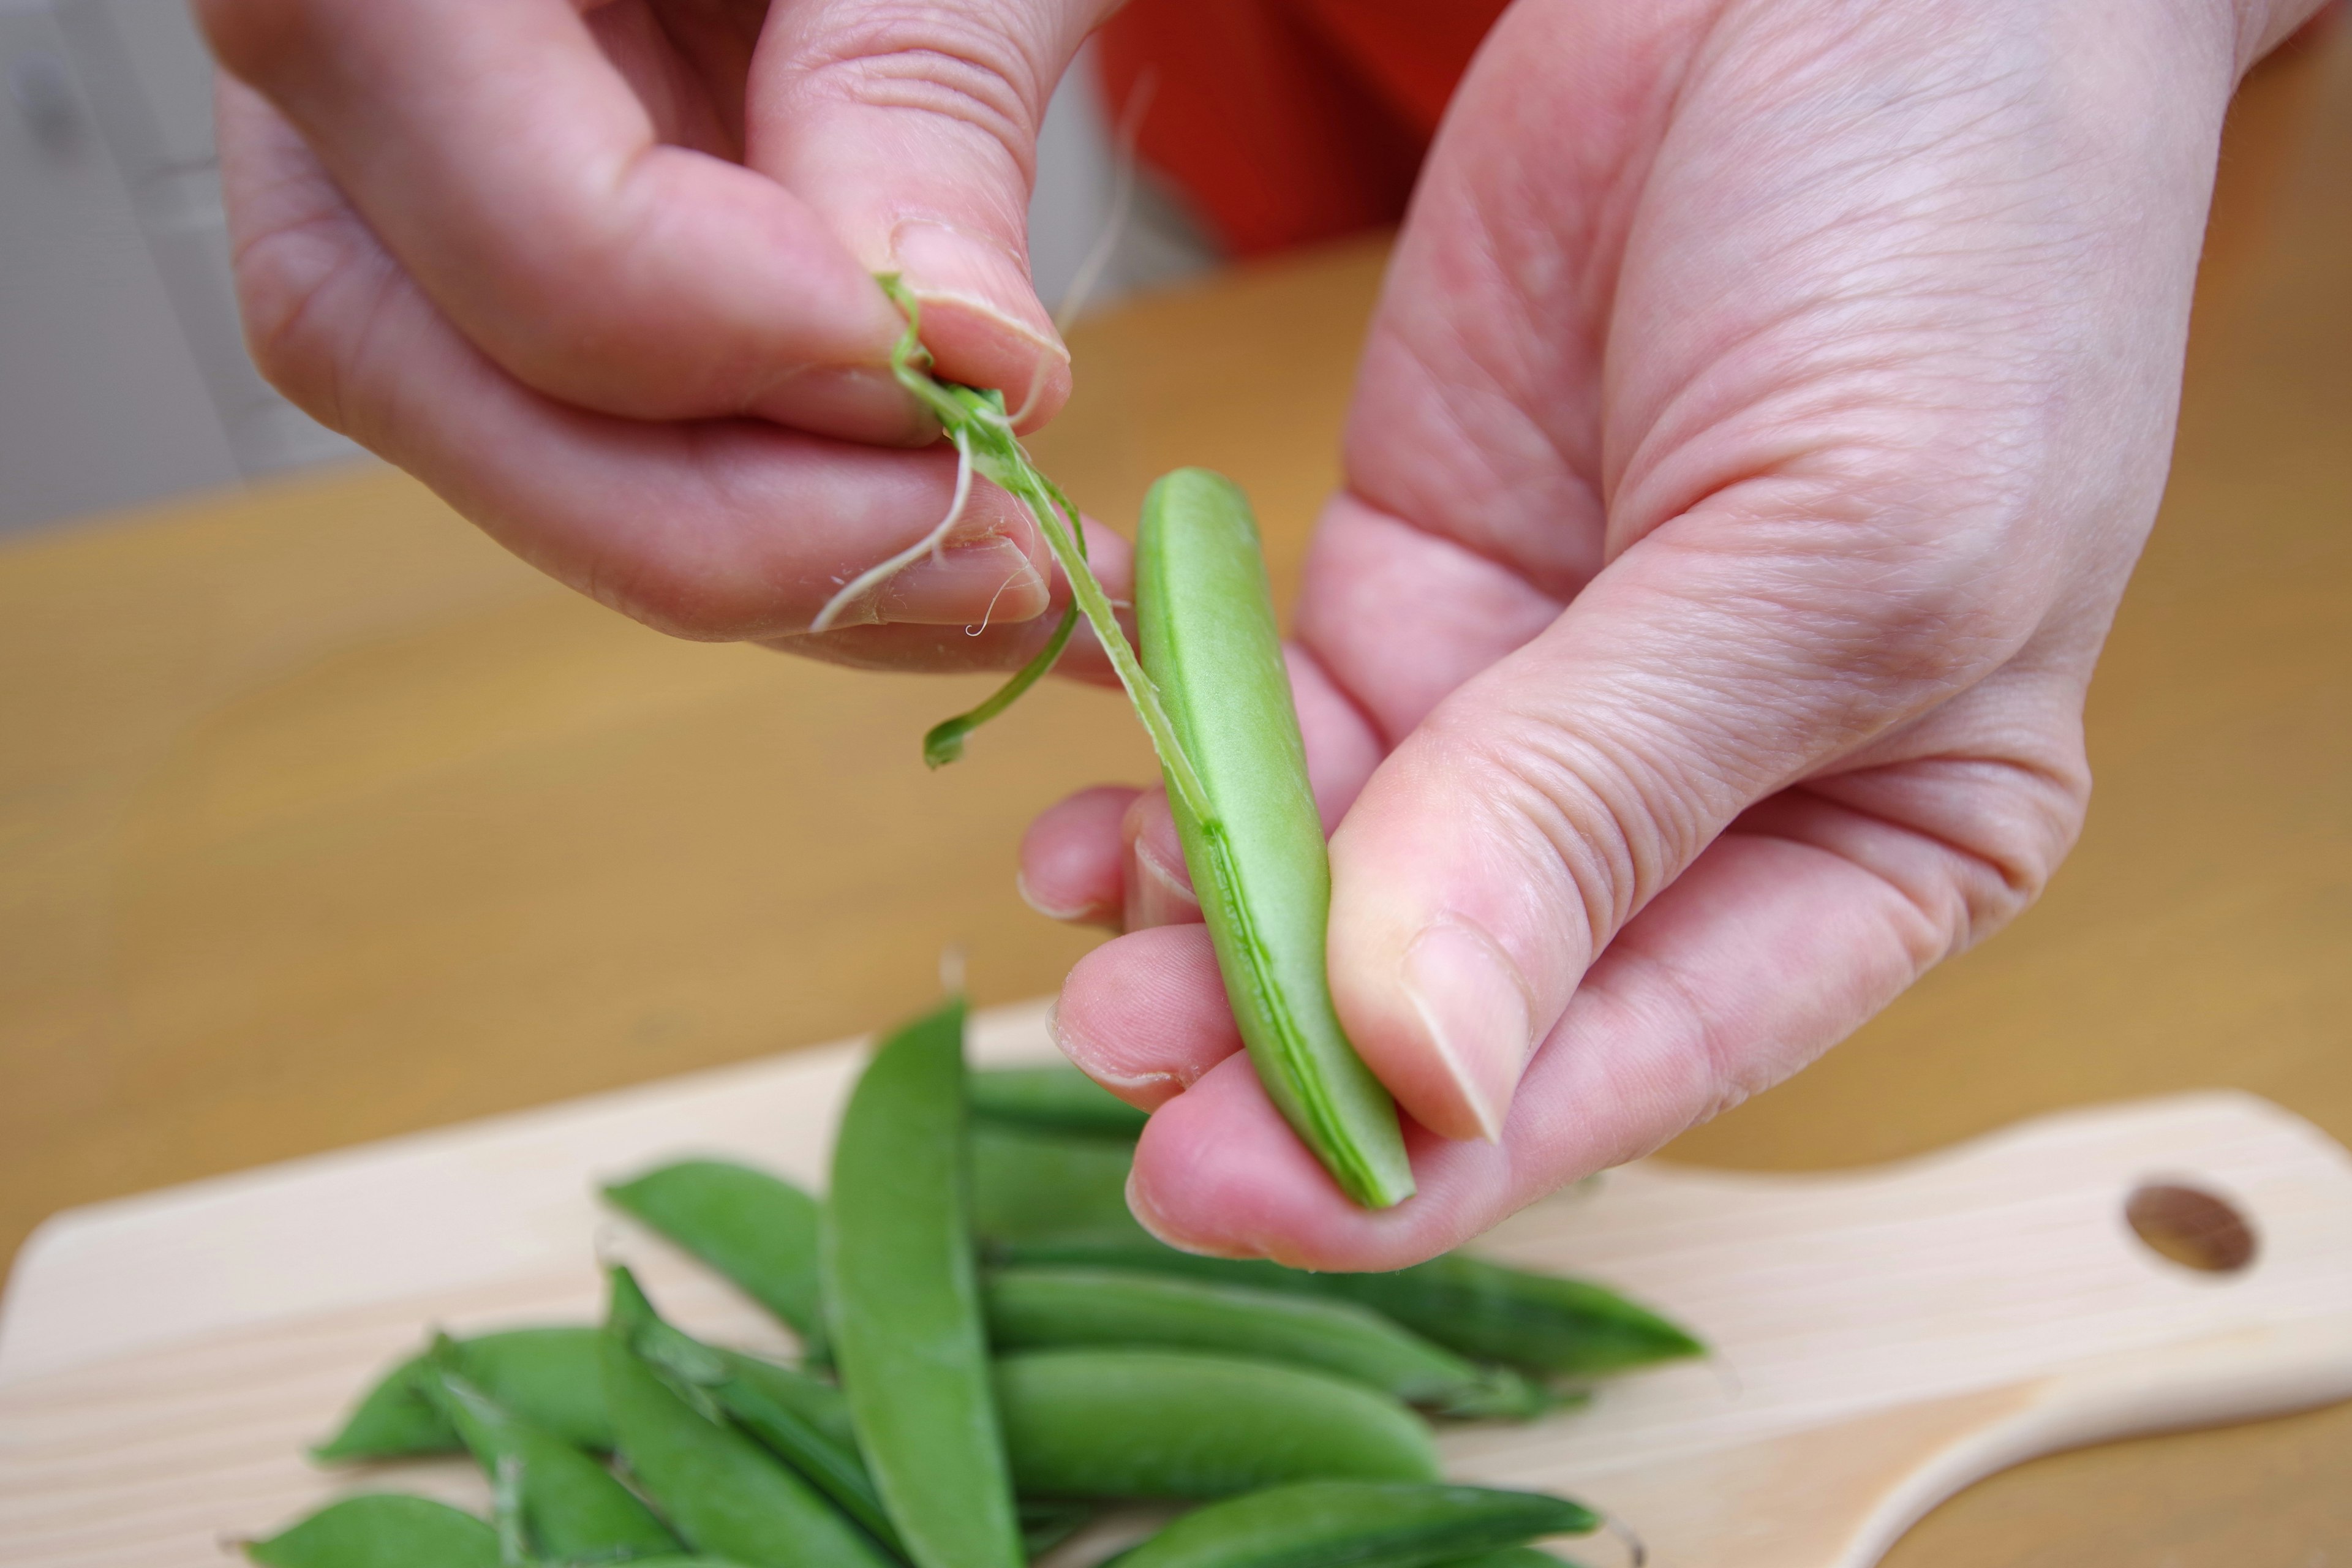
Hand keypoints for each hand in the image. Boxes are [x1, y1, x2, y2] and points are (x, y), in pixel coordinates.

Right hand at [195, 0, 1129, 667]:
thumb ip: (919, 94)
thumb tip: (960, 359)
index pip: (469, 177)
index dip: (704, 334)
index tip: (956, 382)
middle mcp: (331, 42)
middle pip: (421, 362)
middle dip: (727, 525)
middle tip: (996, 566)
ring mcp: (393, 157)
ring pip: (487, 430)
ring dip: (765, 553)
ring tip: (1008, 572)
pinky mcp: (492, 237)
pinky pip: (573, 426)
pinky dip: (770, 508)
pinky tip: (950, 535)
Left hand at [1022, 0, 2320, 1266]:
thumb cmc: (1951, 247)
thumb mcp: (1831, 545)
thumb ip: (1610, 798)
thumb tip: (1424, 1060)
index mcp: (1866, 852)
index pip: (1626, 1064)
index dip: (1428, 1158)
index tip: (1239, 1199)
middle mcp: (1681, 806)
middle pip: (1452, 996)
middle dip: (1280, 1054)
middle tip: (1122, 1068)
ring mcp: (1523, 692)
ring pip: (1332, 876)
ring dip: (1202, 928)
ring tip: (1085, 943)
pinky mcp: (1405, 572)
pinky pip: (1265, 719)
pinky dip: (1175, 773)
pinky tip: (1088, 819)